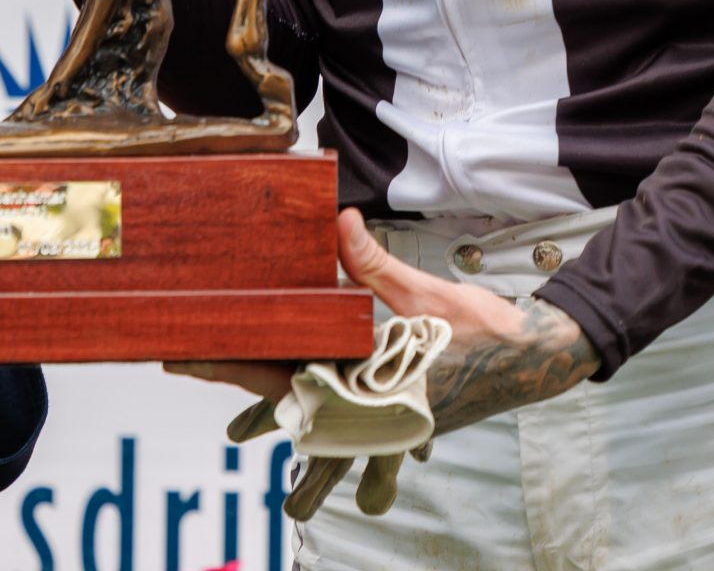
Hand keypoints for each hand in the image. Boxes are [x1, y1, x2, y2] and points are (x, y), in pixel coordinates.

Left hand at [171, 210, 598, 437]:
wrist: (529, 359)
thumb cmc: (478, 329)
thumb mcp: (421, 292)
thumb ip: (372, 262)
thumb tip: (339, 220)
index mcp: (361, 379)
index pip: (280, 372)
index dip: (230, 366)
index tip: (184, 361)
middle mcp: (371, 412)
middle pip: (300, 421)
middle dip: (263, 420)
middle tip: (227, 433)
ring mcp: (393, 427)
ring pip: (340, 456)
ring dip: (314, 466)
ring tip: (289, 493)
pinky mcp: (413, 428)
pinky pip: (380, 451)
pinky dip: (367, 456)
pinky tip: (362, 472)